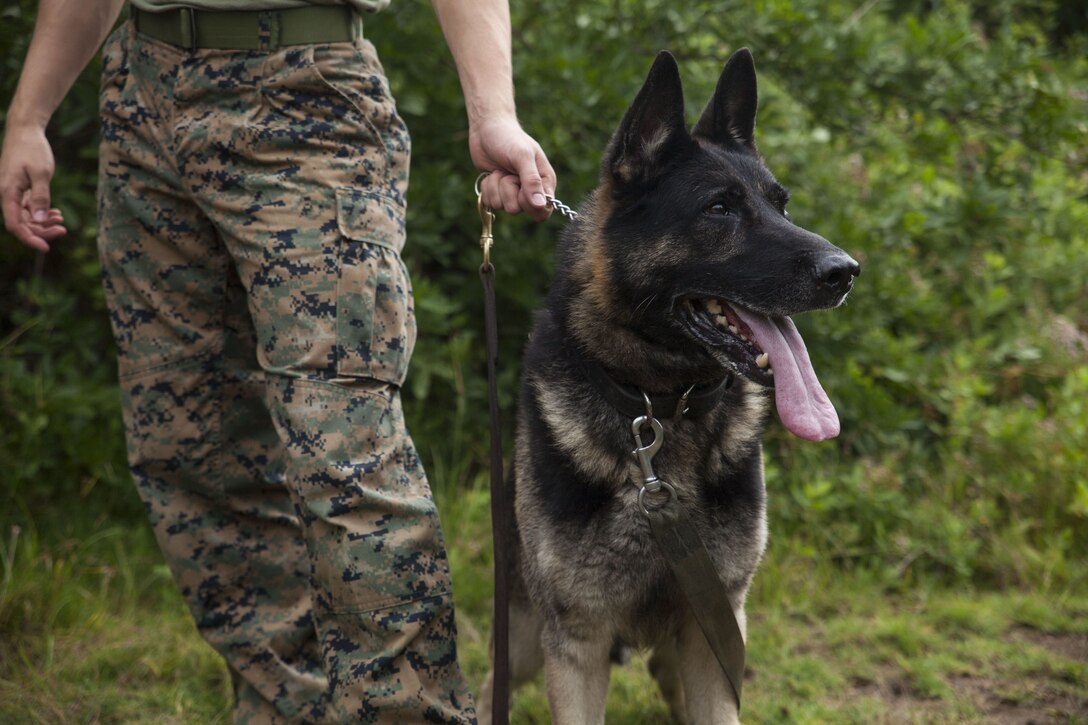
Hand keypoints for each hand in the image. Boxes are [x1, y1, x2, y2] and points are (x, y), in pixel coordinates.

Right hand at [1, 124, 65, 251]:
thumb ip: (40, 197)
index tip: (46, 248)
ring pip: (26, 217)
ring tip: (61, 220)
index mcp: (7, 193)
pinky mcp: (19, 189)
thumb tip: (41, 220)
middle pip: (22, 224)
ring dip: (43, 223)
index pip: (15, 225)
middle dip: (42, 231)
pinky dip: (42, 213)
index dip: (30, 239)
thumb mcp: (41, 173)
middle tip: (63, 229)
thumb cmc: (32, 149)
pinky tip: (56, 213)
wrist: (25, 130)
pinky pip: (29, 208)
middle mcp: (7, 195)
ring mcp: (13, 193)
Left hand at [470, 116, 556, 221]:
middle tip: (509, 173)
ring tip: (500, 170)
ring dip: (496, 187)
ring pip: (502, 207)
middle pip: (519, 210)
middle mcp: (531, 190)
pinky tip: (491, 173)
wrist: (486, 129)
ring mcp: (513, 192)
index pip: (543, 210)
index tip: (521, 190)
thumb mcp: (522, 156)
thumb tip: (541, 205)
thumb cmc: (509, 138)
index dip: (530, 205)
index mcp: (544, 182)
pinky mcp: (498, 192)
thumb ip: (532, 181)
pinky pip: (490, 203)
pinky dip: (488, 187)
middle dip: (508, 191)